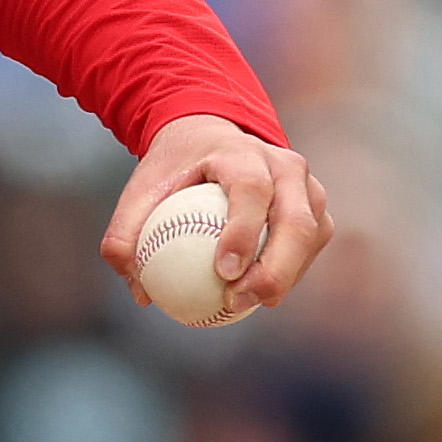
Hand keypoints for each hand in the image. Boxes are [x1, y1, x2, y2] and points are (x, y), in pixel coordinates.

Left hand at [99, 114, 331, 315]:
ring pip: (311, 236)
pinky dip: (289, 272)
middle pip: (296, 221)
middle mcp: (284, 165)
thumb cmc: (174, 168)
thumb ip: (126, 235)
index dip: (242, 232)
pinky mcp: (315, 207)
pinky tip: (259, 293)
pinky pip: (311, 246)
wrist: (210, 138)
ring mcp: (307, 185)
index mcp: (241, 152)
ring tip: (246, 303)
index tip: (222, 273)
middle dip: (274, 270)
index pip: (251, 190)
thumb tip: (139, 292)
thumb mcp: (141, 189)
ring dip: (285, 276)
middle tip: (238, 301)